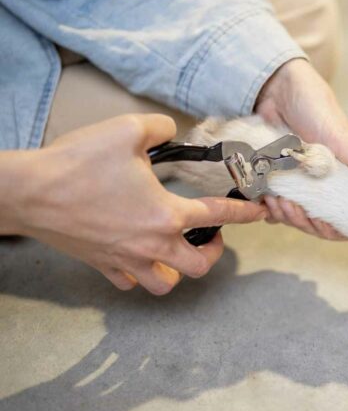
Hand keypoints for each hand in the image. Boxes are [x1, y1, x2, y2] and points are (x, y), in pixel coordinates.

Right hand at [1, 115, 266, 293]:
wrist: (27, 191)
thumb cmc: (76, 163)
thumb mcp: (127, 130)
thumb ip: (161, 127)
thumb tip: (173, 130)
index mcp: (167, 214)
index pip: (218, 215)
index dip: (244, 213)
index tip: (258, 212)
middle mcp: (151, 243)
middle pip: (199, 265)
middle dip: (214, 252)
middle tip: (212, 236)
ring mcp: (125, 259)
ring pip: (166, 283)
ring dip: (178, 271)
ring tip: (177, 252)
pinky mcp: (100, 264)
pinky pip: (129, 282)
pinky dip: (140, 274)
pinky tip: (139, 257)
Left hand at [254, 58, 347, 239]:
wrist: (276, 88)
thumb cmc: (315, 109)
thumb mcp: (342, 138)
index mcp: (345, 183)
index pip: (343, 224)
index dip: (332, 229)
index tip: (320, 220)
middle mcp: (322, 189)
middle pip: (315, 226)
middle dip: (302, 221)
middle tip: (292, 204)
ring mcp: (297, 186)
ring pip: (293, 219)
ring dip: (283, 214)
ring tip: (276, 196)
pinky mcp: (274, 182)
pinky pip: (270, 209)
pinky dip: (267, 208)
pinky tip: (264, 195)